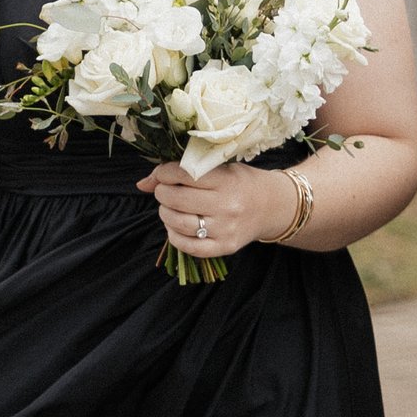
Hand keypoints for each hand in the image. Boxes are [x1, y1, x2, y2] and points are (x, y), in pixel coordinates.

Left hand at [140, 158, 287, 266]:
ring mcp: (225, 229)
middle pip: (176, 199)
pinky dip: (174, 236)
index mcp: (226, 181)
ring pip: (178, 223)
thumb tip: (142, 183)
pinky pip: (188, 246)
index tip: (163, 175)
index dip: (163, 173)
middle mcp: (227, 206)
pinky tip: (177, 227)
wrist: (273, 207)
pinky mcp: (224, 247)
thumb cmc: (241, 183)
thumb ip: (182, 172)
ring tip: (170, 208)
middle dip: (162, 193)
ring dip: (165, 214)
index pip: (182, 174)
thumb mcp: (220, 168)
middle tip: (165, 191)